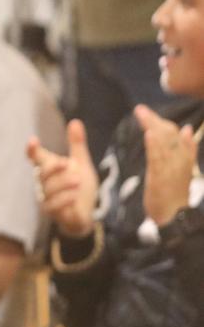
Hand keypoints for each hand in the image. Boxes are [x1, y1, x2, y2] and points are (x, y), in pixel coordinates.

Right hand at [26, 119, 98, 237]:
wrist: (86, 214)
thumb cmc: (80, 188)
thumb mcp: (81, 164)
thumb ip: (77, 145)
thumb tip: (75, 121)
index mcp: (50, 170)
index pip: (35, 159)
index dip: (32, 150)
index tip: (33, 140)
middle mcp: (45, 184)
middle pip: (41, 174)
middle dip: (52, 168)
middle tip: (66, 163)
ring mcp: (47, 199)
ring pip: (48, 190)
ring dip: (62, 183)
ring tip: (78, 180)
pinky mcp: (54, 213)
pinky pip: (53, 206)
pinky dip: (63, 199)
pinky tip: (74, 195)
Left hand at [134, 104, 194, 225]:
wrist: (175, 217)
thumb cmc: (174, 192)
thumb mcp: (180, 170)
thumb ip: (186, 148)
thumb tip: (188, 128)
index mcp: (183, 157)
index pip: (173, 134)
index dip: (160, 121)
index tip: (143, 111)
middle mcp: (180, 160)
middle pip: (168, 136)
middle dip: (154, 121)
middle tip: (139, 109)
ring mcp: (172, 169)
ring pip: (164, 145)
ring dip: (153, 128)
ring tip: (143, 115)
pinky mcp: (162, 179)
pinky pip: (159, 160)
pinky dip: (155, 146)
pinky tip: (148, 135)